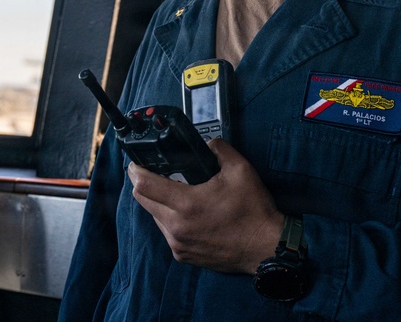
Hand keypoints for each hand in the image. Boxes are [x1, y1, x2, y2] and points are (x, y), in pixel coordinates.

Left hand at [127, 138, 284, 273]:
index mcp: (187, 204)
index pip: (144, 186)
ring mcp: (178, 244)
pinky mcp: (184, 256)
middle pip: (143, 201)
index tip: (135, 163)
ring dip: (158, 203)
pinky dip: (169, 220)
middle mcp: (177, 227)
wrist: (265, 247)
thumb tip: (207, 144)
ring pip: (154, 217)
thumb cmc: (254, 211)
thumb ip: (218, 149)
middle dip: (142, 184)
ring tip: (174, 192)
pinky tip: (186, 213)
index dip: (136, 171)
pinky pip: (166, 233)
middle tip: (150, 172)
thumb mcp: (240, 170)